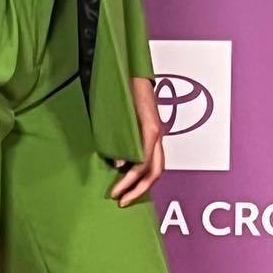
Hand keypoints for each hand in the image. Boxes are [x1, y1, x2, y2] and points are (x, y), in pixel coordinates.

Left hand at [108, 77, 162, 203]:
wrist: (132, 71)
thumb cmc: (122, 88)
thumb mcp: (116, 114)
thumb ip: (117, 139)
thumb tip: (118, 164)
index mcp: (151, 130)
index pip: (143, 165)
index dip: (129, 181)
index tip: (115, 192)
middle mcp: (158, 133)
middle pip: (155, 171)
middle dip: (139, 189)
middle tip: (122, 201)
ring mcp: (157, 133)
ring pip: (157, 166)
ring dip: (142, 183)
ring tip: (126, 194)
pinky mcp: (152, 131)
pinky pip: (153, 157)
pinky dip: (143, 171)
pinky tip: (129, 176)